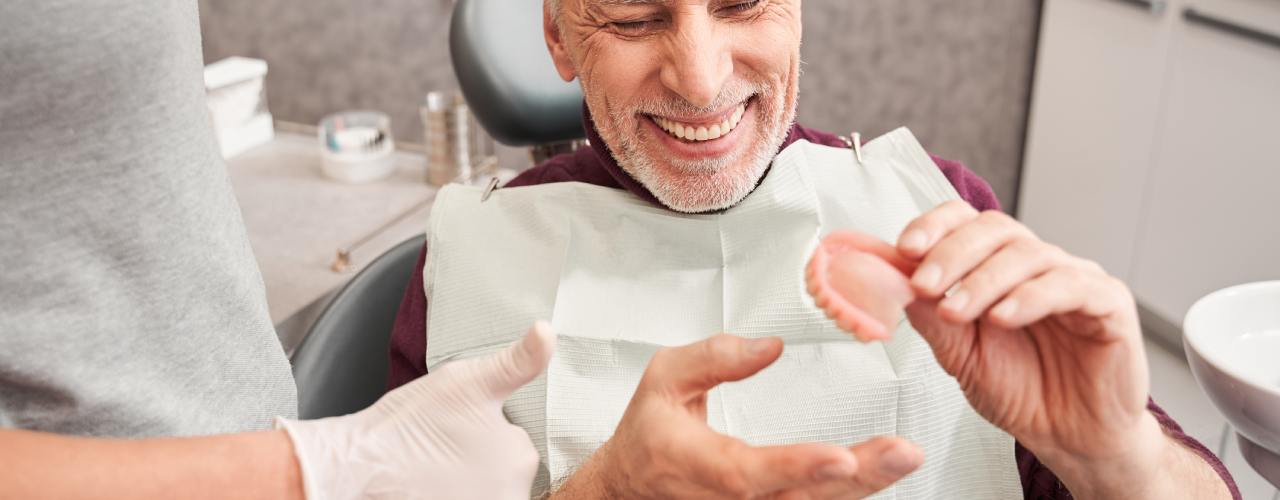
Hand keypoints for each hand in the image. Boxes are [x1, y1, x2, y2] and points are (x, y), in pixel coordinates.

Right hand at [278, 322, 556, 499]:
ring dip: (467, 475)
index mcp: (521, 461)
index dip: (485, 426)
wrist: (358, 465)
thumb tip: (548, 331)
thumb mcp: (469, 380)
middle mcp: (511, 495)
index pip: (516, 439)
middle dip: (480, 454)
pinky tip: (431, 481)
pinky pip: (468, 496)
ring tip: (434, 463)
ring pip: (485, 485)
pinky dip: (454, 490)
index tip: (456, 424)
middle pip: (504, 467)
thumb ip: (517, 362)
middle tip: (444, 441)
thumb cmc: (413, 422)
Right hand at [554, 334, 922, 499]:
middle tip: (902, 451)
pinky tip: (881, 471)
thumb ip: (714, 358)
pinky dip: (850, 492)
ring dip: (865, 484)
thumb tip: (770, 346)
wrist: (630, 487)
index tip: (841, 456)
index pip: (748, 473)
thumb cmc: (649, 434)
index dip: (796, 467)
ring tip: (902, 456)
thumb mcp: (663, 379)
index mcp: (696, 465)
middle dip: (858, 476)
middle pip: (799, 498)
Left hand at [894, 202, 1161, 494]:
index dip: (935, 226)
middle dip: (952, 254)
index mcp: (997, 266)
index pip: (967, 221)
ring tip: (956, 310)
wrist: (1070, 438)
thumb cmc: (1020, 391)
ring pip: (1028, 255)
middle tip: (924, 284)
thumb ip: (931, 317)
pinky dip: (1031, 297)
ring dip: (984, 280)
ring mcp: (1076, 279)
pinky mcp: (1110, 304)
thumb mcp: (960, 355)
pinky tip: (1003, 317)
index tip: (904, 248)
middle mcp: (1037, 264)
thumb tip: (893, 280)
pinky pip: (1073, 286)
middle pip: (995, 229)